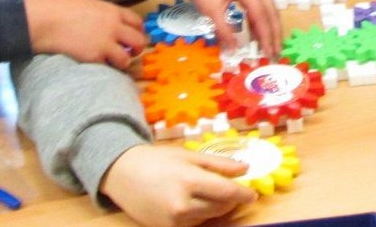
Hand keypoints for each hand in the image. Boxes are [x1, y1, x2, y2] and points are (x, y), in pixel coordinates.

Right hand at [23, 0, 145, 68]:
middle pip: (139, 41)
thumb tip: (107, 23)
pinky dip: (106, 67)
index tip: (134, 37)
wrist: (45, 20)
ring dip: (122, 62)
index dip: (138, 31)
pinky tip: (98, 64)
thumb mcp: (88, 5)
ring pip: (127, 58)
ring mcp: (105, 42)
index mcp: (112, 10)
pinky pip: (109, 66)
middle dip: (137, 49)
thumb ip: (103, 14)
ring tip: (113, 62)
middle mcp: (114, 26)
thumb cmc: (60, 8)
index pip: (137, 22)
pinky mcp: (95, 56)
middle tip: (130, 53)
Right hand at [101, 145, 255, 226]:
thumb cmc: (157, 160)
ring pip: (208, 219)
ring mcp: (173, 221)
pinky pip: (193, 225)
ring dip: (216, 209)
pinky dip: (200, 216)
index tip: (253, 194)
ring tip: (211, 194)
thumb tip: (245, 170)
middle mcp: (182, 205)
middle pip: (220, 208)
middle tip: (234, 191)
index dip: (243, 194)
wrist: (122, 173)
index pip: (227, 192)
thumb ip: (219, 164)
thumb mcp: (189, 155)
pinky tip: (195, 203)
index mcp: (189, 181)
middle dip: (231, 201)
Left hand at [189, 0, 281, 56]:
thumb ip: (224, 31)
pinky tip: (260, 31)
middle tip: (276, 52)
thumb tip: (234, 50)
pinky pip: (262, 3)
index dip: (266, 37)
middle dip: (274, 33)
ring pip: (270, 8)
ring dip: (271, 26)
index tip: (269, 53)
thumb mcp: (211, 10)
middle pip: (271, 12)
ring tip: (272, 44)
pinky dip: (263, 18)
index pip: (261, 17)